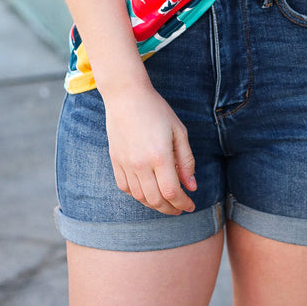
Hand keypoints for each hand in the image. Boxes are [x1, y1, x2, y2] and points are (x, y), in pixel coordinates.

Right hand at [103, 83, 196, 215]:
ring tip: (166, 202)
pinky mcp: (115, 161)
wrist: (126, 96)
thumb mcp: (179, 131)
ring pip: (140, 197)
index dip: (183, 203)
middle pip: (156, 200)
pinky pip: (125, 188)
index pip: (172, 192)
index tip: (191, 205)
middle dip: (171, 209)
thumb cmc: (156, 110)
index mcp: (159, 156)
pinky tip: (147, 191)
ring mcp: (125, 164)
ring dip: (155, 204)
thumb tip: (191, 186)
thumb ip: (186, 161)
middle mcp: (140, 164)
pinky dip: (137, 195)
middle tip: (180, 208)